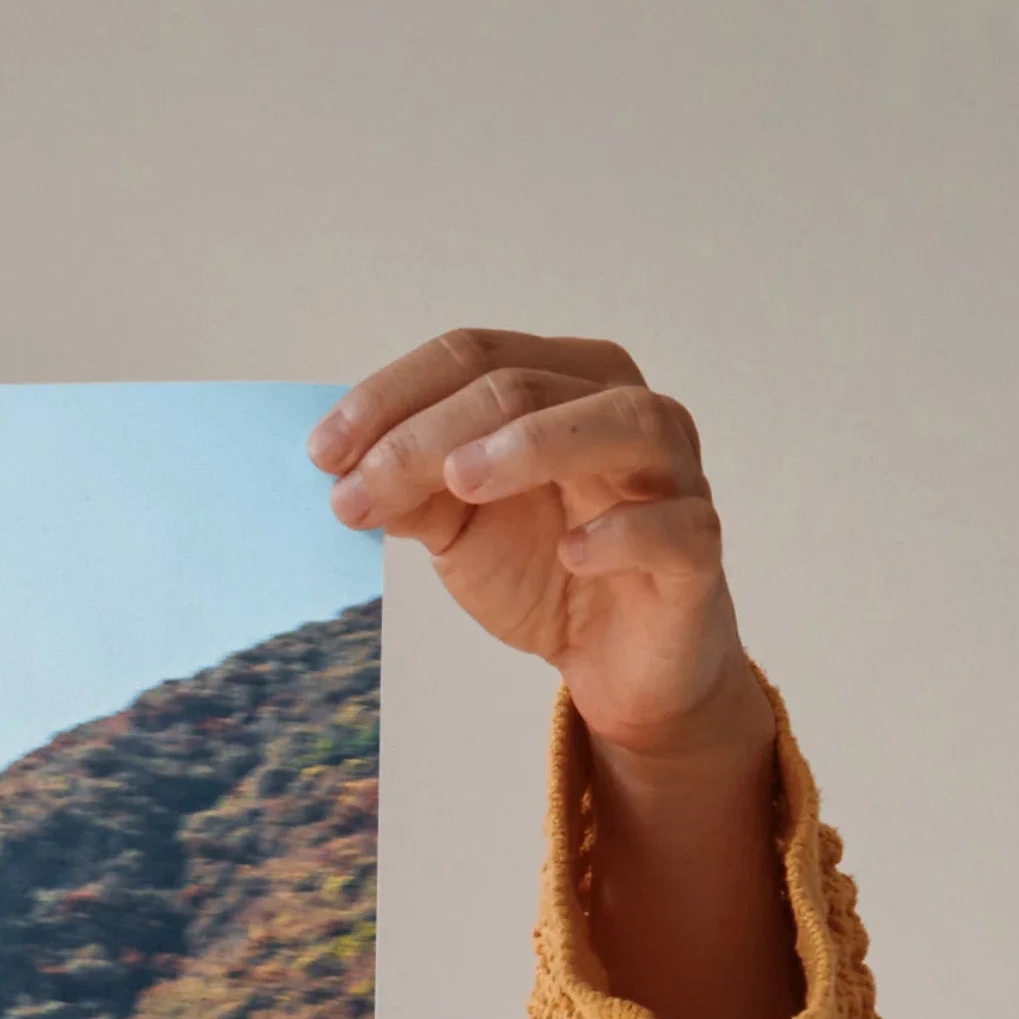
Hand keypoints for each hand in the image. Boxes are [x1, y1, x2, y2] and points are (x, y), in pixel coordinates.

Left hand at [315, 329, 798, 1018]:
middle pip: (526, 386)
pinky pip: (675, 526)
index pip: (474, 356)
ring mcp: (672, 475)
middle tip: (357, 490)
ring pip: (621, 423)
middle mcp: (624, 410)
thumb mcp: (458, 527)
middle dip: (429, 435)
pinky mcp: (697, 550)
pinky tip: (572, 552)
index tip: (321, 454)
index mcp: (564, 384)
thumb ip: (411, 490)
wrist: (616, 662)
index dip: (392, 396)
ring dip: (534, 444)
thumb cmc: (544, 568)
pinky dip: (623, 532)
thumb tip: (343, 469)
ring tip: (460, 481)